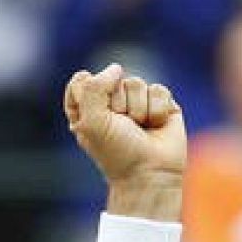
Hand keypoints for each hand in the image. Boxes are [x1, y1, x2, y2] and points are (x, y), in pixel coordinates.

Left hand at [64, 65, 185, 219]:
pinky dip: (157, 110)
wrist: (150, 173)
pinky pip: (158, 89)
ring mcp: (136, 103)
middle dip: (118, 104)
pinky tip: (156, 126)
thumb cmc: (117, 153)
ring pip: (136, 83)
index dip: (90, 94)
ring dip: (138, 109)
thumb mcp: (92, 122)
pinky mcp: (160, 104)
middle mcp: (110, 105)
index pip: (81, 81)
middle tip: (122, 128)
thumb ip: (93, 88)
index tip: (95, 117)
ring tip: (140, 129)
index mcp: (86, 110)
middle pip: (111, 78)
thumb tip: (116, 68)